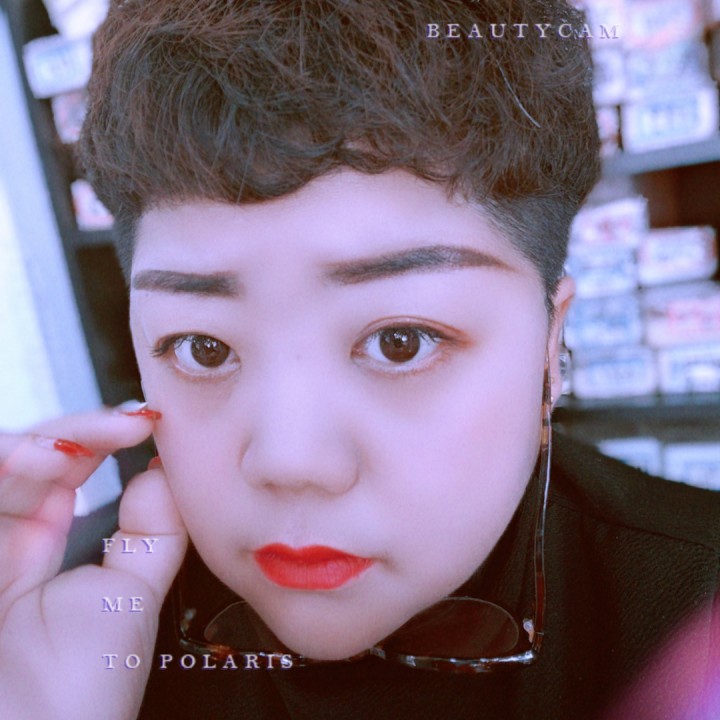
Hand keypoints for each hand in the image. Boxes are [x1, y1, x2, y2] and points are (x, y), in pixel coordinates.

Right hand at [0, 407, 187, 719]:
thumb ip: (152, 531)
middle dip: (77, 431)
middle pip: (33, 455)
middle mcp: (4, 536)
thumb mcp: (131, 595)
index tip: (147, 420)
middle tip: (124, 426)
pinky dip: (3, 467)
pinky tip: (28, 460)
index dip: (103, 434)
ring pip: (1, 466)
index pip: (68, 465)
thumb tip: (167, 470)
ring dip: (34, 448)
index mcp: (43, 541)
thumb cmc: (78, 689)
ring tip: (70, 450)